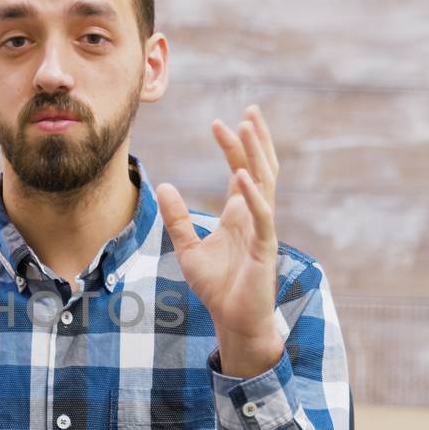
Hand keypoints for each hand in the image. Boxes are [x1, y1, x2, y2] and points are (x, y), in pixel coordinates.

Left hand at [154, 106, 282, 377]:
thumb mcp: (187, 248)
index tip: (218, 121)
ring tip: (247, 127)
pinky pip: (262, 215)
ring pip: (265, 183)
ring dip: (256, 155)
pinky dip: (252, 194)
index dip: (232, 146)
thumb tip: (163, 186)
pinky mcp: (265, 248)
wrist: (234, 320)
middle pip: (259, 168)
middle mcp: (255, 216)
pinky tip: (240, 175)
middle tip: (249, 109)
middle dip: (255, 139)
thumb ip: (177, 218)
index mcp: (239, 214)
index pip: (239, 170)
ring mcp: (263, 229)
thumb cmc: (217, 288)